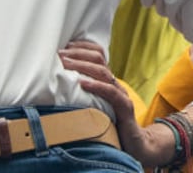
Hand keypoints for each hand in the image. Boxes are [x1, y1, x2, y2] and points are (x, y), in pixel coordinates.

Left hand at [59, 40, 182, 165]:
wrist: (135, 144)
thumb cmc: (110, 124)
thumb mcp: (93, 105)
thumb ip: (82, 94)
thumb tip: (57, 84)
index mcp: (107, 80)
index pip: (97, 54)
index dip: (81, 47)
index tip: (63, 47)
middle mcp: (114, 83)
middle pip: (98, 58)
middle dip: (77, 53)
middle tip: (59, 55)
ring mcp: (121, 94)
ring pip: (103, 72)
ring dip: (82, 65)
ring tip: (66, 65)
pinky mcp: (124, 108)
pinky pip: (111, 93)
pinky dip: (96, 86)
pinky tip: (83, 83)